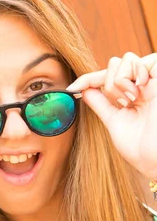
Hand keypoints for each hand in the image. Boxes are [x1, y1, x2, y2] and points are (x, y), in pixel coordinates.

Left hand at [68, 52, 156, 178]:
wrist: (156, 162)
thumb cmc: (140, 148)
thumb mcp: (114, 121)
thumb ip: (101, 103)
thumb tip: (83, 88)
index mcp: (135, 95)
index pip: (108, 77)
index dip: (88, 79)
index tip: (72, 89)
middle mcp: (146, 86)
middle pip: (115, 62)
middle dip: (108, 82)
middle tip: (120, 103)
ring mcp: (156, 82)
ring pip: (127, 58)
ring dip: (120, 80)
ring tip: (131, 100)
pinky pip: (150, 59)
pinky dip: (135, 73)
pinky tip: (139, 92)